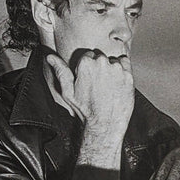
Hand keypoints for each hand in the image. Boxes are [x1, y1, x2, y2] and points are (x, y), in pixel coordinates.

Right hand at [46, 48, 133, 163]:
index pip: (88, 55)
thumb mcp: (68, 92)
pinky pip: (125, 64)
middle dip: (99, 67)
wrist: (104, 124)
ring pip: (113, 61)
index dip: (87, 68)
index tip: (89, 79)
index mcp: (86, 63)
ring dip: (111, 69)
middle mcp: (102, 62)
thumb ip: (61, 71)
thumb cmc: (85, 110)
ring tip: (108, 86)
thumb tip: (50, 57)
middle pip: (101, 57)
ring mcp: (117, 68)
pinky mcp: (128, 74)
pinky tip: (117, 83)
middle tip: (98, 84)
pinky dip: (123, 71)